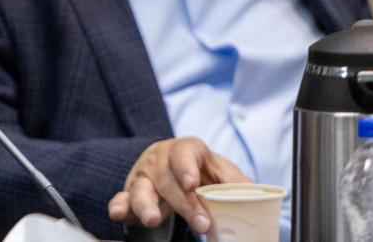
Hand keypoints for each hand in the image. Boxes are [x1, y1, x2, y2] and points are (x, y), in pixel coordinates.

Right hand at [107, 137, 248, 234]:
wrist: (178, 172)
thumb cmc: (203, 172)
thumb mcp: (222, 172)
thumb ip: (236, 182)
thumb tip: (254, 196)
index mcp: (185, 149)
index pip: (184, 154)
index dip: (187, 167)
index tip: (193, 184)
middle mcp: (160, 159)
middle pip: (168, 179)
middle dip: (184, 203)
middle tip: (201, 223)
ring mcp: (143, 175)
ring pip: (141, 188)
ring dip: (146, 204)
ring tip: (153, 219)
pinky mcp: (130, 191)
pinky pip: (122, 198)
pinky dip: (119, 205)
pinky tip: (118, 213)